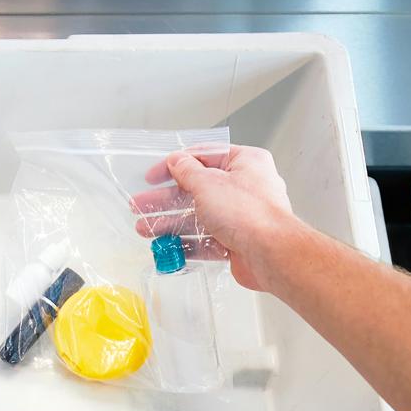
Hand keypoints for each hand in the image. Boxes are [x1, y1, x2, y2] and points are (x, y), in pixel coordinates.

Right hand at [134, 145, 302, 291]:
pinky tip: (165, 247)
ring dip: (170, 223)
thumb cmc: (249, 213)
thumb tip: (177, 161)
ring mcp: (240, 217)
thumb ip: (187, 171)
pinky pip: (206, 240)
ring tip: (144, 229)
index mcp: (245, 163)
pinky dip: (186, 243)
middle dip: (165, 200)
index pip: (204, 157)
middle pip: (196, 190)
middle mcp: (244, 188)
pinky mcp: (236, 242)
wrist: (271, 254)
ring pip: (198, 217)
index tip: (152, 176)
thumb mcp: (209, 183)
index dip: (174, 165)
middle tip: (139, 205)